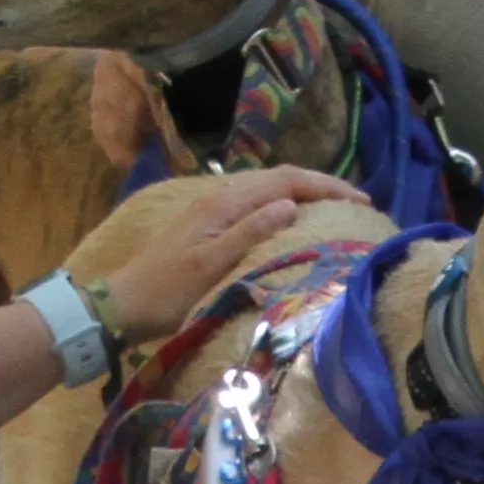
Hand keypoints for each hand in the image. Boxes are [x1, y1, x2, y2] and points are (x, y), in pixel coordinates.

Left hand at [76, 170, 359, 342]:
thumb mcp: (210, 265)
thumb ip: (249, 232)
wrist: (122, 305)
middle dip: (320, 185)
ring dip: (303, 192)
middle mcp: (219, 199)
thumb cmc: (166, 291)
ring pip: (267, 189)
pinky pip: (256, 204)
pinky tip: (293, 220)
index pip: (284, 181)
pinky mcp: (209, 226)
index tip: (361, 199)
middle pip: (279, 178)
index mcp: (223, 204)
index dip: (325, 186)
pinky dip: (283, 204)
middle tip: (358, 201)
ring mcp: (213, 211)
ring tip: (335, 206)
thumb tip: (290, 204)